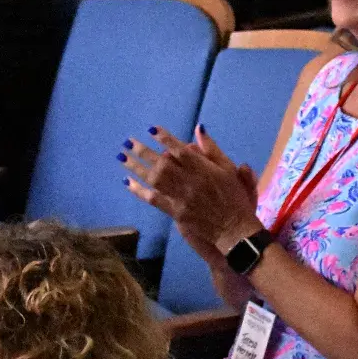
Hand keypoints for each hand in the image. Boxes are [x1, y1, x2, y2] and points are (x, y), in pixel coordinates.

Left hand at [122, 125, 262, 254]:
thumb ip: (213, 149)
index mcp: (205, 169)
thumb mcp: (229, 170)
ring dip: (136, 167)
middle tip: (129, 141)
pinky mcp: (176, 212)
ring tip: (122, 157)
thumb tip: (198, 129)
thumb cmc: (235, 198)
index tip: (151, 129)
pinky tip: (127, 182)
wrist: (234, 229)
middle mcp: (190, 181)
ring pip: (155, 179)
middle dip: (143, 151)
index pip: (180, 150)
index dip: (165, 139)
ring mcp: (181, 198)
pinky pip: (154, 199)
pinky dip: (139, 190)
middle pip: (162, 163)